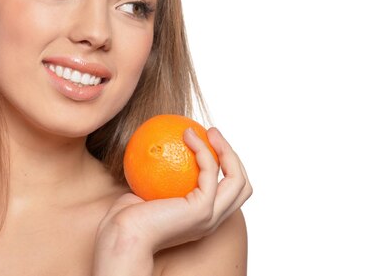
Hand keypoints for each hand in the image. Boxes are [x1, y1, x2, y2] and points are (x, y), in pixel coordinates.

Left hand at [95, 127, 251, 259]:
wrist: (122, 235)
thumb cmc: (125, 217)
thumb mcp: (146, 191)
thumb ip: (158, 177)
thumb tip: (157, 148)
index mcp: (202, 218)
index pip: (229, 192)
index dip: (225, 166)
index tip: (206, 142)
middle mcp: (212, 219)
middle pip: (241, 185)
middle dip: (232, 155)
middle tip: (211, 133)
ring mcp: (210, 216)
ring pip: (237, 179)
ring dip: (225, 149)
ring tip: (208, 130)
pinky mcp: (202, 209)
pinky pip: (210, 171)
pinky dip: (203, 149)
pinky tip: (187, 135)